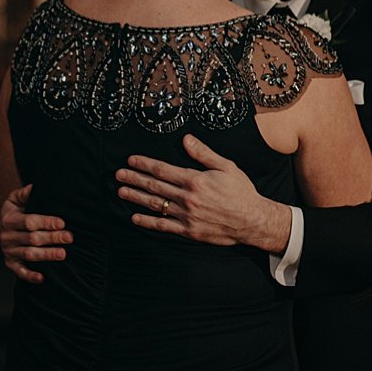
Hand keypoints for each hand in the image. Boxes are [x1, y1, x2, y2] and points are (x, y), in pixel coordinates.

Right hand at [0, 184, 72, 283]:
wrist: (2, 224)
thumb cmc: (15, 210)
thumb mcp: (15, 198)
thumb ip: (25, 193)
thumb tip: (34, 187)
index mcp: (9, 219)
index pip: (30, 222)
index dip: (46, 222)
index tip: (61, 223)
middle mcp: (7, 236)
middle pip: (32, 239)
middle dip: (52, 238)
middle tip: (69, 237)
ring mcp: (8, 251)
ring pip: (29, 254)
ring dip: (46, 255)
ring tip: (62, 254)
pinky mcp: (10, 262)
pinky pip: (19, 271)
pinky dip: (30, 276)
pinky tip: (43, 277)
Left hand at [116, 134, 291, 252]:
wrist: (252, 220)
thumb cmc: (241, 191)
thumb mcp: (226, 166)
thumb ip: (203, 153)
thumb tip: (185, 139)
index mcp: (194, 180)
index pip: (163, 170)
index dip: (145, 164)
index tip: (131, 160)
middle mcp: (187, 198)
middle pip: (155, 186)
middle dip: (135, 179)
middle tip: (119, 174)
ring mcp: (186, 216)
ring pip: (155, 205)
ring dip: (136, 197)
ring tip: (122, 191)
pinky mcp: (189, 231)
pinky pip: (163, 226)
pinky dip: (148, 222)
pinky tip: (135, 217)